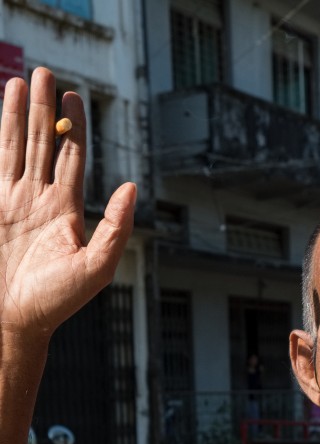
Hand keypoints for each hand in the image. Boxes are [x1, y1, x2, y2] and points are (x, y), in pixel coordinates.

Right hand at [0, 67, 134, 339]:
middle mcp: (41, 201)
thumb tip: (131, 187)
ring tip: (20, 80)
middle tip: (46, 72)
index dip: (74, 126)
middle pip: (44, 143)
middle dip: (44, 109)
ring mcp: (13, 203)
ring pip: (17, 148)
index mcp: (67, 211)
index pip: (72, 158)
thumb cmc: (56, 302)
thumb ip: (116, 229)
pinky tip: (1, 115)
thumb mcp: (95, 268)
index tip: (73, 95)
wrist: (13, 320)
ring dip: (17, 115)